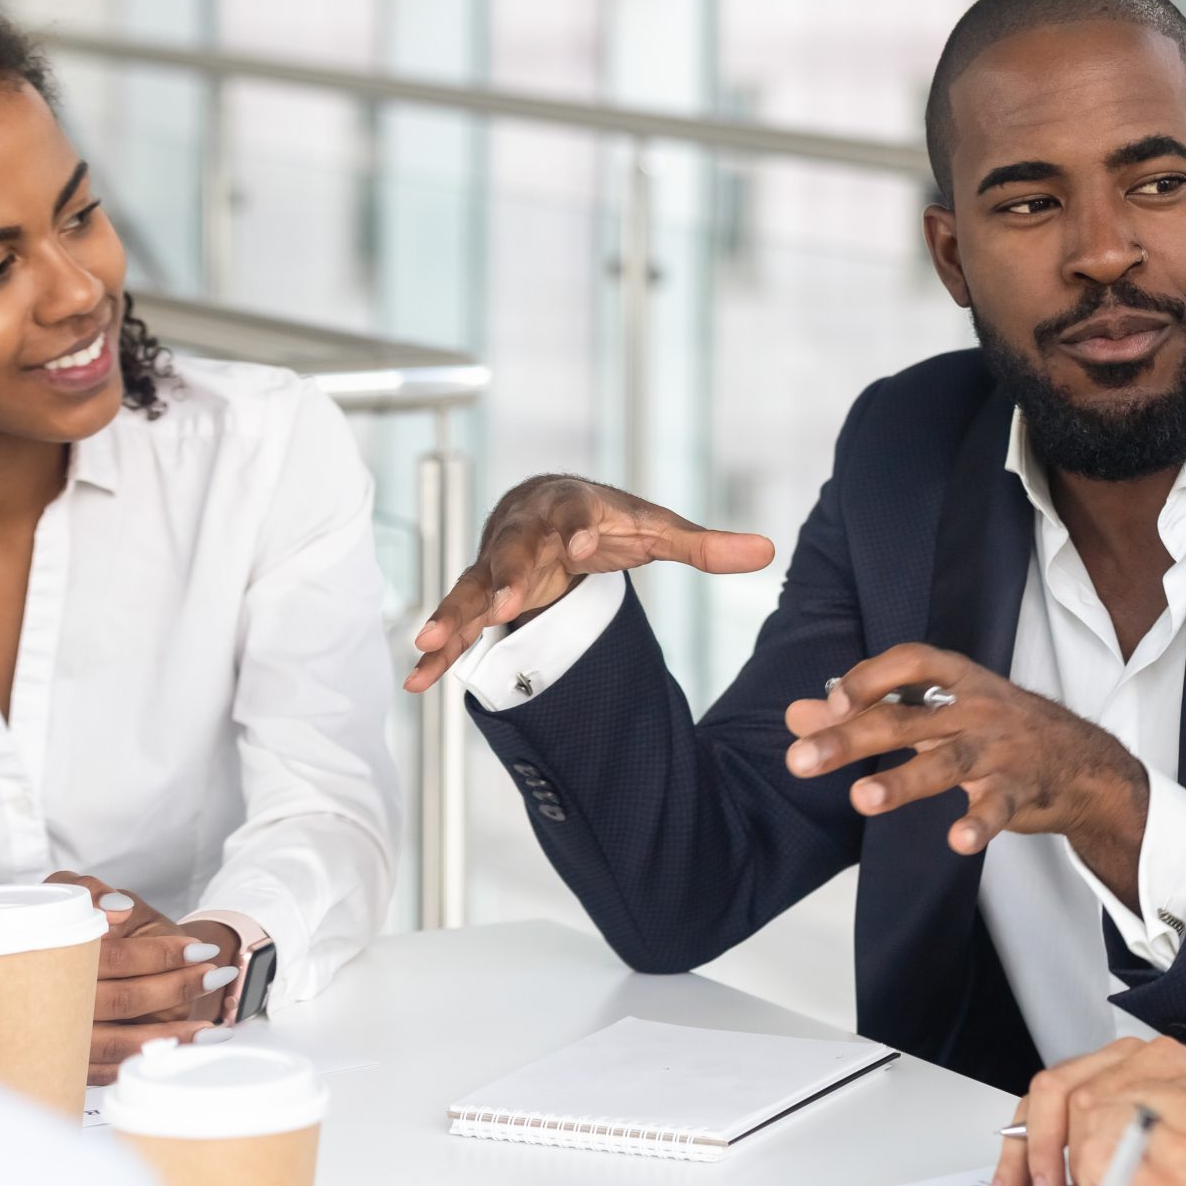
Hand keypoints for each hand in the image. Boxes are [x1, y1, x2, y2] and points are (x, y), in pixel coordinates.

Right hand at [47, 872, 236, 1082]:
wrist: (122, 968)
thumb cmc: (118, 933)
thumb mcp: (108, 904)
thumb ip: (96, 894)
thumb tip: (114, 910)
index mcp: (47, 951)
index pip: (109, 957)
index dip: (155, 954)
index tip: (199, 950)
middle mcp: (47, 997)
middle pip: (118, 999)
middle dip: (173, 990)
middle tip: (216, 976)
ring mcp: (57, 1034)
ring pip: (113, 1043)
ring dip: (168, 1035)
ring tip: (214, 1027)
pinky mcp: (71, 1061)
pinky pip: (110, 1070)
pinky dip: (150, 1060)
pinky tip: (190, 1051)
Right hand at [404, 475, 772, 691]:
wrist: (546, 505)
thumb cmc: (605, 519)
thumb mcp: (654, 528)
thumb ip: (703, 545)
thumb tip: (767, 551)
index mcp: (571, 509)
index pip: (575, 517)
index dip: (577, 530)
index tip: (579, 548)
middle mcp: (526, 532)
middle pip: (513, 551)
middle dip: (508, 575)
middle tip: (507, 602)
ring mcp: (497, 565)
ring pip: (473, 588)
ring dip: (453, 614)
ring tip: (431, 642)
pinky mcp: (482, 596)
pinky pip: (457, 623)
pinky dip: (439, 651)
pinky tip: (418, 680)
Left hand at [785, 645, 1149, 895]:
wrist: (1082, 762)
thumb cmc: (994, 729)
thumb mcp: (935, 710)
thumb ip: (865, 712)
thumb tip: (795, 716)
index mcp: (956, 680)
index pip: (909, 663)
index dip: (867, 679)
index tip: (828, 704)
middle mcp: (976, 708)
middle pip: (907, 719)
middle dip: (851, 738)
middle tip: (799, 761)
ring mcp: (1001, 748)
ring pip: (947, 762)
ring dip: (904, 782)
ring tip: (861, 800)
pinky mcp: (1022, 790)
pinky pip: (999, 806)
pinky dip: (980, 823)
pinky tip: (958, 840)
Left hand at [988, 1039, 1185, 1185]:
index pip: (1128, 1067)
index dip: (1094, 1102)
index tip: (1082, 1129)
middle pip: (1094, 1086)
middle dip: (1058, 1128)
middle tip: (1046, 1167)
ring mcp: (1171, 1134)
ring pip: (1085, 1116)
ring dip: (1062, 1154)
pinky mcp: (1154, 1181)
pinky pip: (1092, 1161)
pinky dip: (1077, 1179)